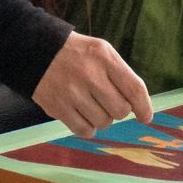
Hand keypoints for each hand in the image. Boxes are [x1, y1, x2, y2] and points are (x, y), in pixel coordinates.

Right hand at [33, 34, 155, 136]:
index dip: (144, 107)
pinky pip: (85, 130)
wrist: (37, 51)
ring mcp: (72, 92)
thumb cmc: (77, 55)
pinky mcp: (58, 107)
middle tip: (107, 101)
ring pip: (103, 123)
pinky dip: (87, 128)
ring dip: (101, 118)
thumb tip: (138, 107)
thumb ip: (121, 75)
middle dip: (118, 110)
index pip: (135, 88)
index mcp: (104, 57)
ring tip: (90, 104)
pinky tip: (82, 115)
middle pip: (120, 110)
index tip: (145, 117)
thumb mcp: (102, 52)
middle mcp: (89, 74)